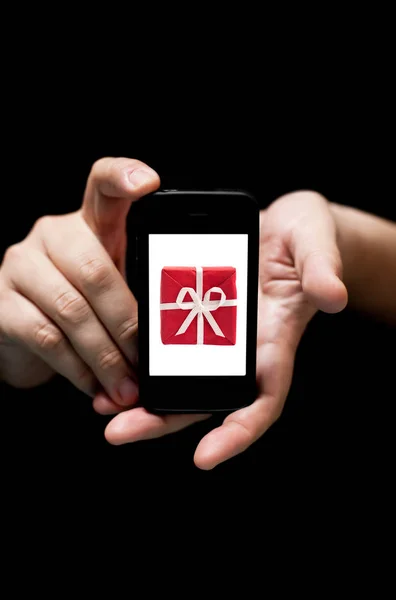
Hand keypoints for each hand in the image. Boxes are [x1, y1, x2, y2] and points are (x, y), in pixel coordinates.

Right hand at [0, 158, 159, 407]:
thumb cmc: (82, 305)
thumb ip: (135, 299)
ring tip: (126, 387)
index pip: (103, 185)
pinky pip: (45, 337)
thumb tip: (166, 343)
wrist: (22, 334)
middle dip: (126, 325)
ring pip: (70, 310)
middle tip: (146, 362)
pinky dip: (77, 369)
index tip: (150, 181)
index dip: (125, 176)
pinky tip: (94, 387)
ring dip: (105, 357)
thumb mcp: (112, 290)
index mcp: (89, 224)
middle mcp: (52, 235)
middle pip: (95, 270)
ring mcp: (20, 265)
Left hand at [104, 191, 347, 467]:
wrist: (283, 223)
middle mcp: (241, 346)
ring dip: (140, 394)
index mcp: (274, 340)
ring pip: (176, 374)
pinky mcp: (195, 310)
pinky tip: (107, 355)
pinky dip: (138, 352)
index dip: (237, 433)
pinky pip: (164, 338)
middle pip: (203, 398)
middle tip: (118, 432)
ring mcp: (215, 331)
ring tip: (101, 403)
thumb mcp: (316, 243)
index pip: (261, 399)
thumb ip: (322, 268)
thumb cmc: (306, 236)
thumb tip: (333, 295)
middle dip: (162, 421)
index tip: (205, 458)